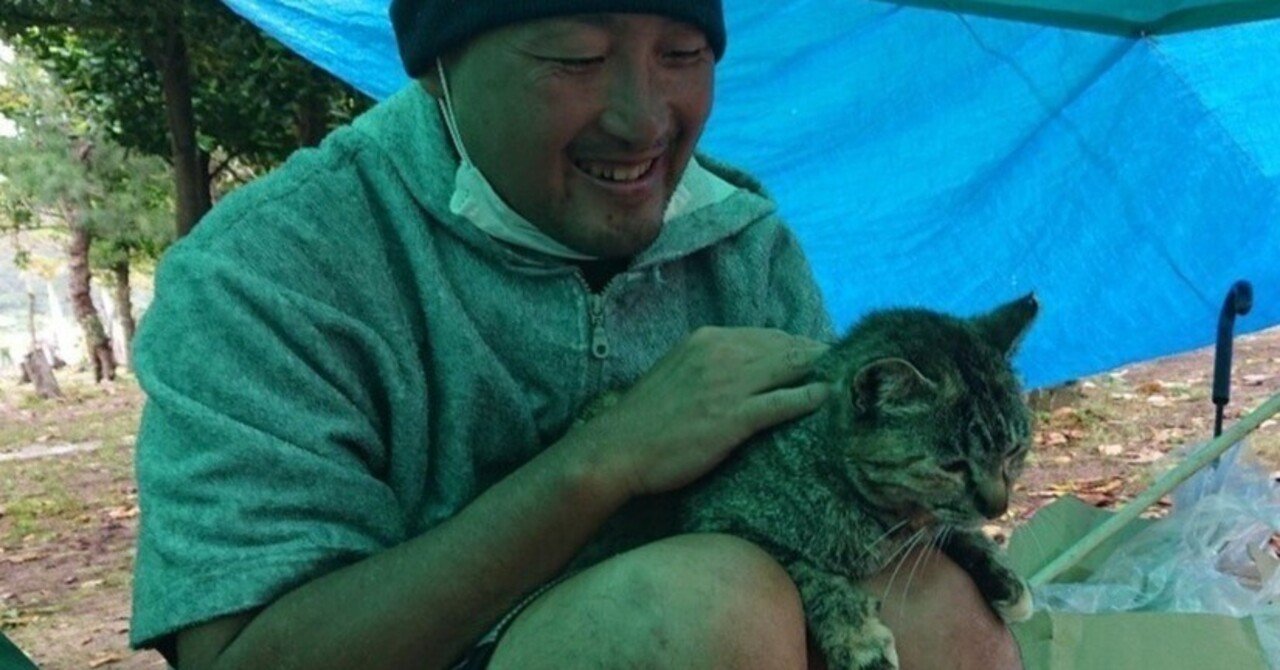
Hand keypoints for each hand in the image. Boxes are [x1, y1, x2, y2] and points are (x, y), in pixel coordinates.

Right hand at [566, 326, 830, 497]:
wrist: (617, 449)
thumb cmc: (645, 420)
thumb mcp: (676, 375)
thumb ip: (708, 366)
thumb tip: (740, 371)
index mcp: (707, 341)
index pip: (767, 336)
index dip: (797, 346)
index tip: (818, 354)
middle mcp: (721, 354)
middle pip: (785, 348)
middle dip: (817, 355)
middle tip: (846, 364)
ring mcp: (729, 385)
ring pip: (789, 369)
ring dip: (821, 371)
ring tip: (848, 376)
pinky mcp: (734, 417)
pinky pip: (782, 402)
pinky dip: (809, 397)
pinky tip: (828, 398)